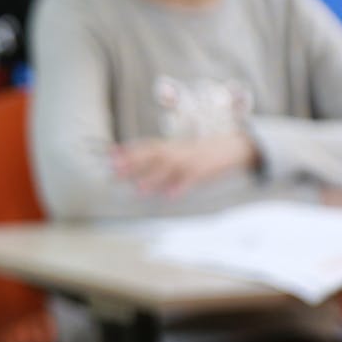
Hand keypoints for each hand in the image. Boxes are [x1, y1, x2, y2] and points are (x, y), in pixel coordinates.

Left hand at [112, 135, 256, 197]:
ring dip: (153, 178)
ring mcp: (190, 160)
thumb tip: (137, 166)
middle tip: (115, 171)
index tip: (110, 155)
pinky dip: (180, 187)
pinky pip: (191, 179)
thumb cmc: (201, 151)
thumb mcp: (180, 149)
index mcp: (171, 146)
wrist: (231, 146)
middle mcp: (178, 151)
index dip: (128, 150)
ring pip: (169, 168)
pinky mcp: (204, 171)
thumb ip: (161, 156)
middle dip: (133, 163)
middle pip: (152, 155)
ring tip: (139, 189)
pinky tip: (170, 195)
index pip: (146, 146)